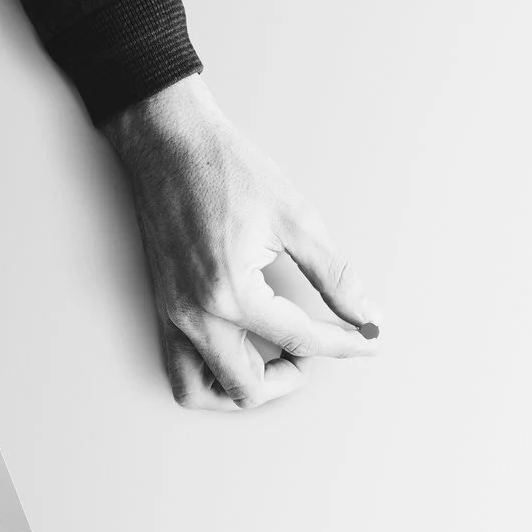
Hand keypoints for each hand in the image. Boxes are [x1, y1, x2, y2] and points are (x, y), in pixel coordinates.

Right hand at [102, 77, 377, 410]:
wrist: (168, 140)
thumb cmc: (224, 168)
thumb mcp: (295, 218)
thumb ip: (334, 276)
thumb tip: (366, 313)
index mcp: (230, 293)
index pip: (299, 340)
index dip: (344, 346)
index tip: (369, 341)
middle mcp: (194, 314)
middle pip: (247, 387)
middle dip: (292, 377)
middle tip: (320, 349)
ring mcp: (171, 314)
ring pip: (201, 391)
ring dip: (243, 388)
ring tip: (278, 361)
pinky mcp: (162, 306)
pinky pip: (180, 366)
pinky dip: (212, 374)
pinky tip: (243, 348)